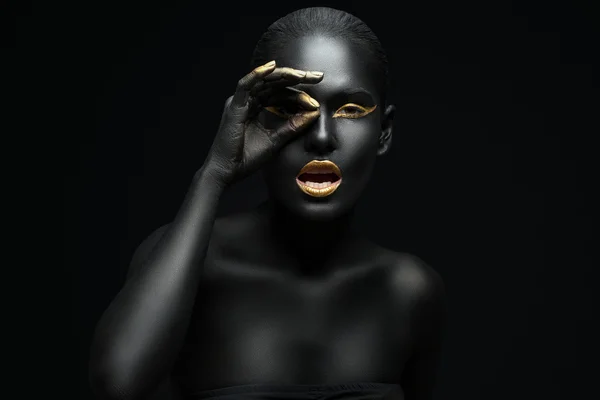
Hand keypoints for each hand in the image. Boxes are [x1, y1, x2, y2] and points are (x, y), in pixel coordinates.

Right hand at [203, 61, 322, 186]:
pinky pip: (245, 85)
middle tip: (318, 76)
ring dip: (283, 75)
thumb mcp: (277, 139)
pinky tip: (272, 67)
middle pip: (275, 84)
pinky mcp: (234, 106)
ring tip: (303, 75)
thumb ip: (293, 126)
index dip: (300, 95)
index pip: (281, 94)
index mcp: (257, 108)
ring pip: (264, 81)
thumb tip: (314, 112)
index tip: (317, 104)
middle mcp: (248, 101)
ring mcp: (240, 102)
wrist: (227, 172)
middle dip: (297, 78)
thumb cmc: (247, 157)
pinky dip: (258, 75)